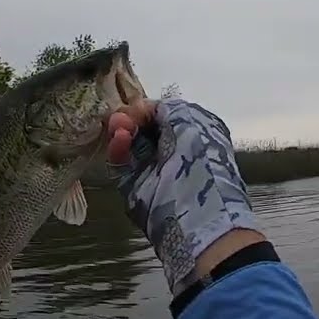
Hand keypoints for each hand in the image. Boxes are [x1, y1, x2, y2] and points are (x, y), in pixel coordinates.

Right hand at [106, 98, 264, 295]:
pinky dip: (117, 148)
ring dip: (121, 131)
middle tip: (120, 117)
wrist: (196, 210)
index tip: (135, 107)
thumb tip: (138, 109)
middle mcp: (171, 150)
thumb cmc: (201, 159)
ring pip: (127, 143)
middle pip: (140, 126)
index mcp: (193, 133)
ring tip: (119, 127)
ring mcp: (151, 169)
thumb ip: (163, 108)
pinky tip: (119, 137)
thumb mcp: (189, 119)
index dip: (145, 108)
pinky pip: (120, 162)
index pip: (160, 114)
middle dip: (130, 118)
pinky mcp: (133, 185)